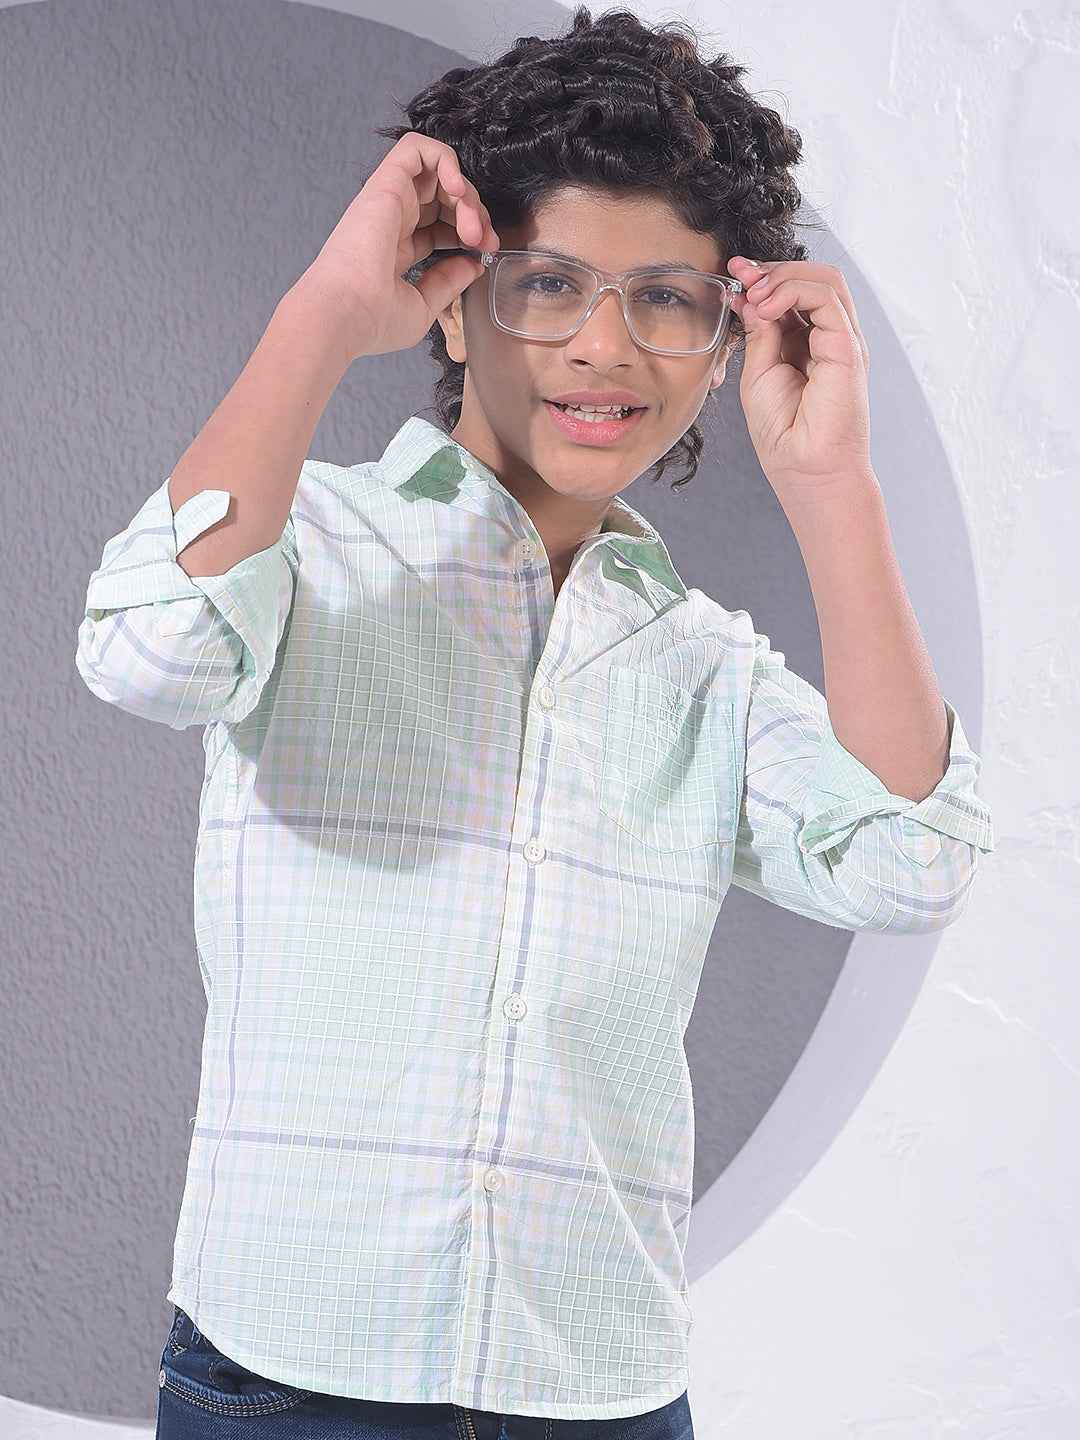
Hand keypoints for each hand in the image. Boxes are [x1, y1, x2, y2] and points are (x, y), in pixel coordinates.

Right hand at [301, 131, 500, 360]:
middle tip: (486, 241)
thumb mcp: (423, 306)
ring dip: (467, 194)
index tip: (485, 255)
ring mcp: (389, 200)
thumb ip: (448, 282)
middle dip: (476, 214)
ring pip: (437, 173)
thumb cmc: (373, 320)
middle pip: (445, 198)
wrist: (346, 314)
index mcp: (398, 248)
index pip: (441, 226)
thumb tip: (472, 264)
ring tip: (473, 227)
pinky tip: (457, 189)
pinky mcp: (386, 183)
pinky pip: (417, 148)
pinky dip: (446, 160)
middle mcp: (393, 220)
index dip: (470, 234)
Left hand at [726, 257, 872, 493]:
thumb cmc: (784, 434)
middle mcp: (829, 337)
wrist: (804, 470)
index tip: (733, 274)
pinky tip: (766, 307)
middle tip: (740, 275)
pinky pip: (826, 297)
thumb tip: (751, 298)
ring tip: (753, 295)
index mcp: (808, 344)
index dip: (763, 278)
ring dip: (782, 277)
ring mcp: (842, 339)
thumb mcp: (758, 373)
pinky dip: (792, 292)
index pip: (792, 294)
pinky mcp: (848, 346)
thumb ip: (759, 334)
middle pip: (811, 278)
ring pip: (824, 279)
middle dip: (772, 270)